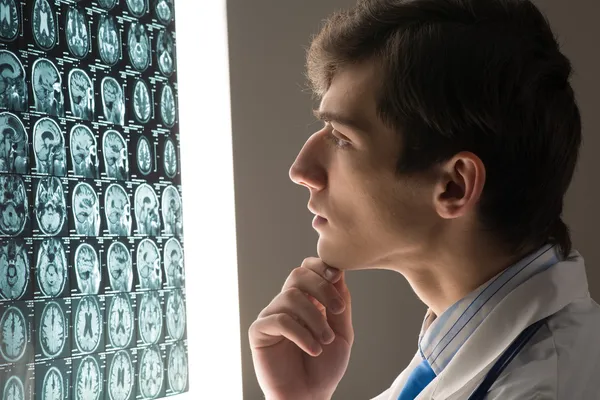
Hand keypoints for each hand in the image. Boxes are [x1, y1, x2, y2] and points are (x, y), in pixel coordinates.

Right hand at [249, 258, 353, 399]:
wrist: (309, 398)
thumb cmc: (324, 368)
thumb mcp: (342, 332)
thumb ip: (341, 303)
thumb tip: (339, 271)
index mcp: (308, 300)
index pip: (308, 269)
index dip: (321, 267)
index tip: (337, 276)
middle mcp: (287, 305)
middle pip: (298, 275)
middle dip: (322, 287)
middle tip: (337, 310)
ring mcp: (272, 316)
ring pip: (291, 296)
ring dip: (315, 319)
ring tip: (325, 340)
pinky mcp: (259, 331)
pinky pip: (279, 320)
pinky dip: (302, 334)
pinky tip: (313, 349)